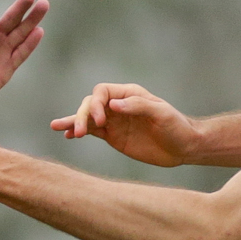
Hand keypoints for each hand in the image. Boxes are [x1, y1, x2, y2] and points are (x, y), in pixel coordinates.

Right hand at [51, 82, 198, 167]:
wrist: (183, 147)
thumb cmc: (176, 126)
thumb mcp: (162, 114)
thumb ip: (139, 106)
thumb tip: (113, 105)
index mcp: (129, 94)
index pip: (102, 92)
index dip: (96, 104)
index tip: (101, 120)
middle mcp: (118, 106)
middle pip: (90, 104)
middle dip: (81, 116)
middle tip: (78, 132)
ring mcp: (114, 121)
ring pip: (87, 118)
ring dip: (73, 121)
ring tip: (56, 127)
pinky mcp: (113, 136)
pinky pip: (91, 131)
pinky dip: (78, 132)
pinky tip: (66, 135)